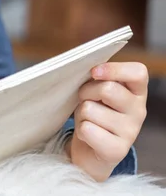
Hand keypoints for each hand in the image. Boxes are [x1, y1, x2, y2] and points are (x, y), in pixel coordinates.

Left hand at [66, 62, 147, 181]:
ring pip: (90, 109)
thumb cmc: (94, 110)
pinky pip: (87, 129)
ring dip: (81, 113)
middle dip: (86, 91)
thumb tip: (91, 70)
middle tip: (86, 99)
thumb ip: (99, 78)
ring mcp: (130, 132)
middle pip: (107, 89)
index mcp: (137, 91)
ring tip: (88, 120)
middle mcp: (139, 111)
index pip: (138, 72)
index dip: (114, 69)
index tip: (94, 72)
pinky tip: (88, 135)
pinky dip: (80, 130)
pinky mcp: (117, 150)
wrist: (91, 149)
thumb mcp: (98, 90)